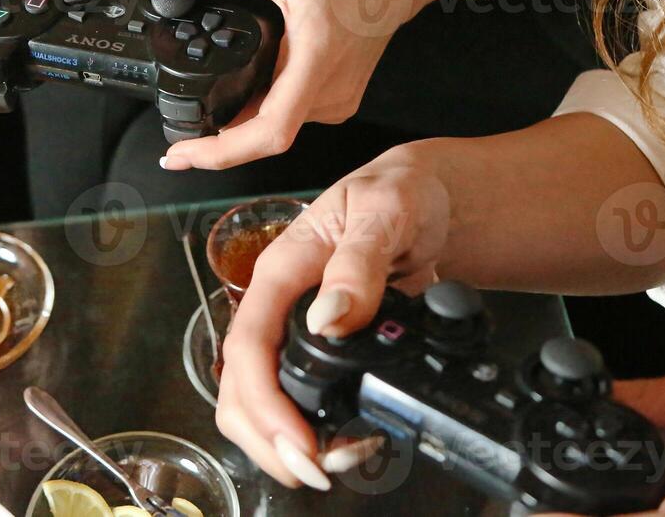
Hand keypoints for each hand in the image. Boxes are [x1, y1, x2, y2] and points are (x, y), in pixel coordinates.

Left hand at [138, 0, 427, 170]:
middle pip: (263, 133)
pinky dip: (260, 108)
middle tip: (176, 127)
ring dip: (239, 120)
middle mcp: (332, 92)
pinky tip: (243, 87)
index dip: (220, 153)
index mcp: (316, 61)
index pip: (269, 132)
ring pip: (276, 125)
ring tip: (205, 101)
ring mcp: (339, 100)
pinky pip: (289, 115)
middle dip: (216, 134)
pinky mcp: (339, 99)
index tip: (180, 155)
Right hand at [215, 141, 449, 489]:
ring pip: (255, 403)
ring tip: (331, 463)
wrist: (426, 201)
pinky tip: (344, 443)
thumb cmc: (398, 194)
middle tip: (318, 469)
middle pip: (238, 387)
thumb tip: (330, 318)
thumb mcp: (384, 210)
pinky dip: (309, 435)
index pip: (248, 344)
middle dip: (269, 440)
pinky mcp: (318, 354)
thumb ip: (357, 262)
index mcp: (282, 269)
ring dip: (283, 446)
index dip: (264, 401)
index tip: (298, 441)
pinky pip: (293, 402)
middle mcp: (278, 306)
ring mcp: (294, 333)